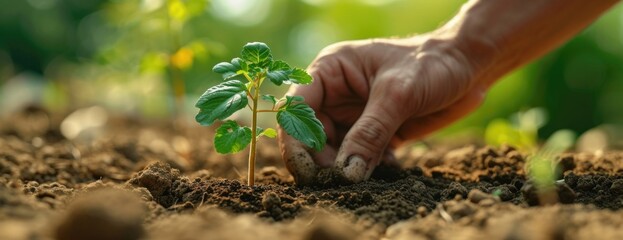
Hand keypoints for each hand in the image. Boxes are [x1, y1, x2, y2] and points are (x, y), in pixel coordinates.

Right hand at [278, 36, 487, 184]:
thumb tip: (345, 174)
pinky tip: (387, 167)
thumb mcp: (398, 94)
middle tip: (340, 182)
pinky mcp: (374, 133)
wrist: (468, 66)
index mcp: (330, 71)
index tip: (308, 171)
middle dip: (323, 161)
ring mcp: (354, 115)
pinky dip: (368, 169)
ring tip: (366, 177)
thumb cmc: (432, 63)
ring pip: (335, 151)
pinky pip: (359, 159)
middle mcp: (336, 94)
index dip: (297, 141)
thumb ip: (370, 133)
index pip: (297, 109)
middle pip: (312, 136)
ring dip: (346, 169)